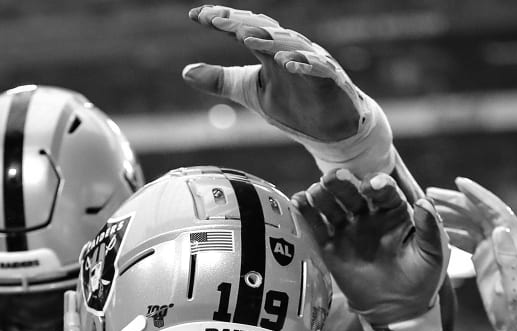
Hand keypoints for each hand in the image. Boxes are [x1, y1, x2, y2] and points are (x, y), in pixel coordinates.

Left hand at [182, 5, 393, 173]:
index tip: (195, 16)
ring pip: (292, 45)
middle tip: (214, 20)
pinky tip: (288, 65)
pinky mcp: (331, 81)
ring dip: (269, 41)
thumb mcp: (250, 91)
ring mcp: (314, 63)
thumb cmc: (292, 105)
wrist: (331, 130)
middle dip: (240, 23)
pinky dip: (304, 66)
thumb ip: (221, 80)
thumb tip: (185, 71)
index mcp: (272, 49)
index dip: (223, 20)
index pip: (246, 27)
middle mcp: (293, 50)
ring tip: (246, 39)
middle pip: (267, 29)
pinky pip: (319, 70)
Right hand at [293, 170, 447, 324]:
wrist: (398, 308)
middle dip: (344, 184)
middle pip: (353, 193)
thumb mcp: (433, 254)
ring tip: (315, 191)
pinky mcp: (330, 246)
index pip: (384, 192)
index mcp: (394, 211)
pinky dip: (306, 214)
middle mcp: (368, 214)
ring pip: (332, 206)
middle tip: (334, 177)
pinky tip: (298, 202)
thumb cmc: (421, 277)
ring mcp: (347, 229)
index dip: (378, 185)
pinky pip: (316, 227)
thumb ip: (430, 229)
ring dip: (323, 195)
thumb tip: (424, 204)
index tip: (372, 185)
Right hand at [428, 178, 516, 330]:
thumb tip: (498, 229)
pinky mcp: (484, 257)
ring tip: (428, 208)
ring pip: (470, 223)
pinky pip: (466, 238)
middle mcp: (507, 239)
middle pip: (479, 212)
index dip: (478, 195)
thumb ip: (508, 257)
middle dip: (456, 201)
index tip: (460, 182)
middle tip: (430, 193)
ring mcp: (495, 247)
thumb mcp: (515, 284)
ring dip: (450, 214)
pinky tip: (435, 230)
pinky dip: (451, 232)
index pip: (496, 210)